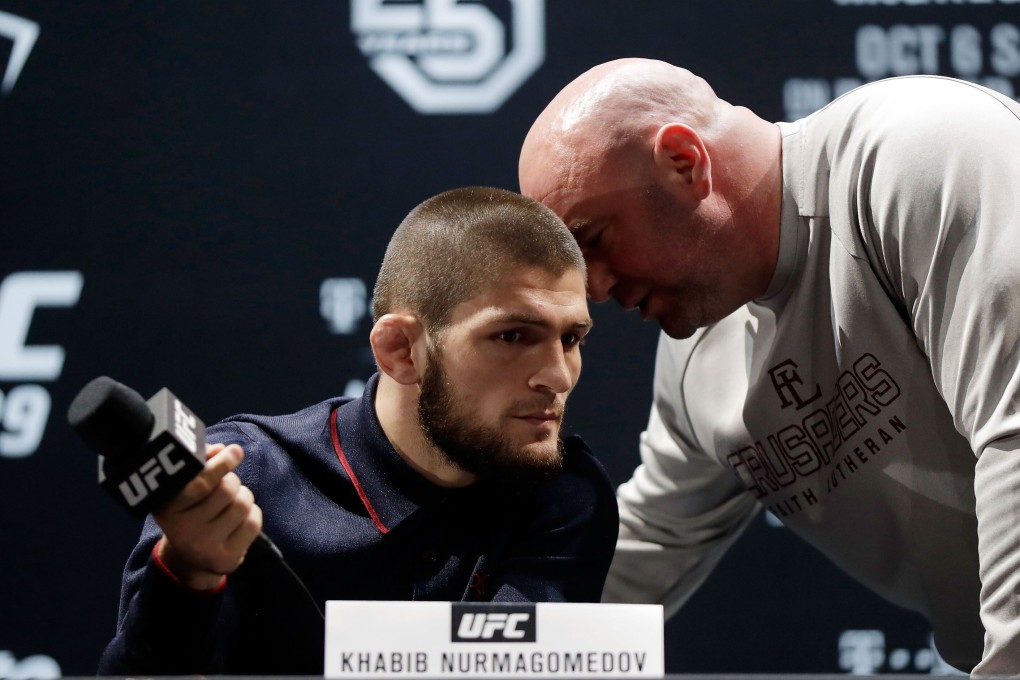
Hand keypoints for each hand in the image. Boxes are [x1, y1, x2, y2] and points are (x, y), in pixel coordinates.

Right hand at [152, 443, 262, 590]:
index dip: (222, 464)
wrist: (191, 556)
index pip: (201, 483)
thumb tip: (222, 450)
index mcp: (167, 507)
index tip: (235, 451)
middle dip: (233, 480)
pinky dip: (253, 514)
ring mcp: (204, 547)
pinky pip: (253, 524)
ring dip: (244, 496)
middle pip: (227, 490)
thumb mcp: (186, 485)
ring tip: (232, 502)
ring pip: (243, 505)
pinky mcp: (225, 560)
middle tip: (228, 484)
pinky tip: (239, 520)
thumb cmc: (192, 508)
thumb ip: (201, 462)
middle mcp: (182, 530)